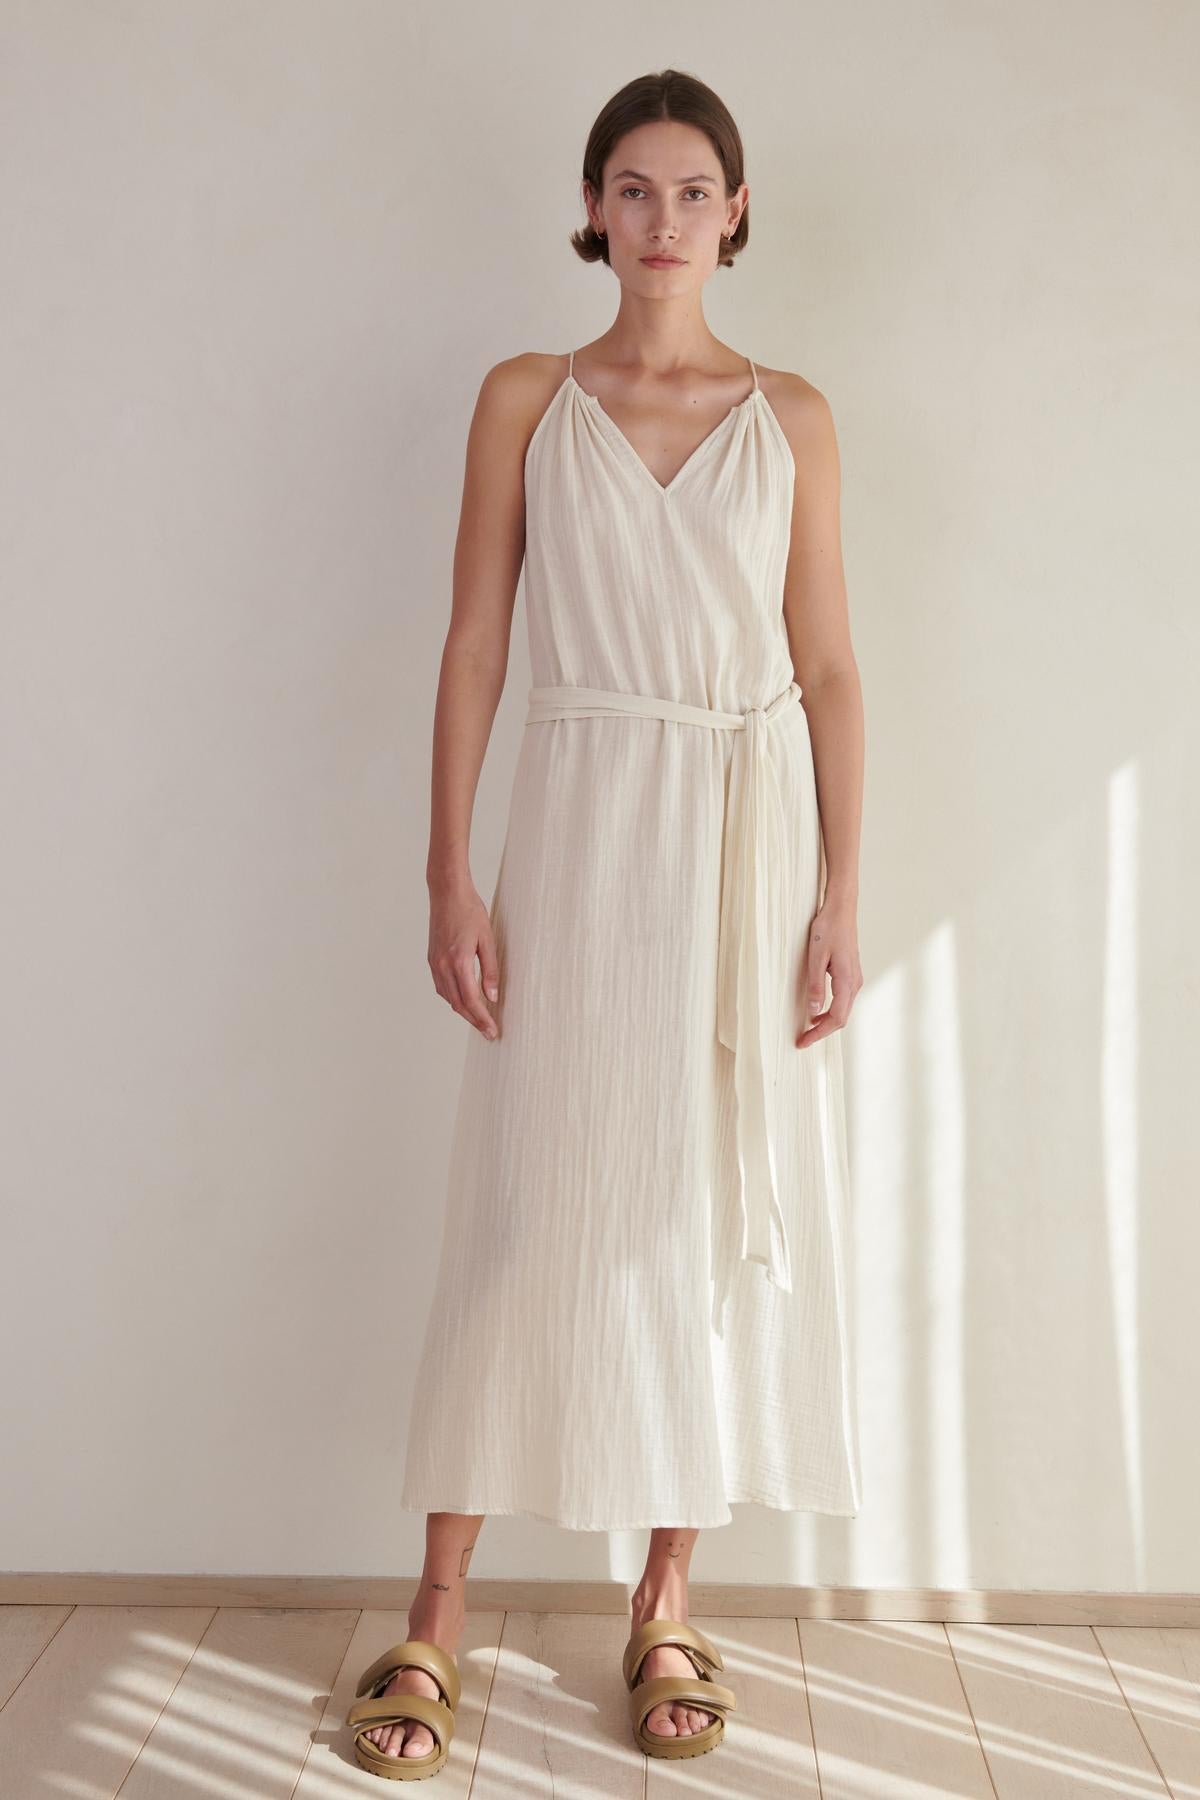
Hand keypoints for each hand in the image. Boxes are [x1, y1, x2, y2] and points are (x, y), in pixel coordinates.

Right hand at [428, 878, 500, 1039]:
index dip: (482, 1018)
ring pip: (448, 998)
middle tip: (488, 1032)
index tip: (492, 1031)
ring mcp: (434, 963)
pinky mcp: (432, 959)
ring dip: (463, 1011)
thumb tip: (493, 996)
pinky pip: (441, 987)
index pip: (471, 1000)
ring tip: (479, 1019)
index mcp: (459, 961)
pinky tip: (464, 1000)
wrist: (447, 893)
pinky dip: (453, 998)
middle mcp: (443, 966)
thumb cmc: (470, 911)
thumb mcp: (488, 939)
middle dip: (474, 1020)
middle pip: (458, 1004)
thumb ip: (491, 970)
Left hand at [796, 893, 861, 1046]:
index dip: (819, 1033)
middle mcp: (855, 983)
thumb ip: (815, 985)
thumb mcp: (816, 956)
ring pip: (844, 1011)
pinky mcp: (852, 974)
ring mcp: (855, 979)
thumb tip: (813, 1012)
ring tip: (808, 1030)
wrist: (842, 909)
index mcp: (847, 981)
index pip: (835, 1018)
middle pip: (841, 1019)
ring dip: (827, 1023)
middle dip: (822, 1032)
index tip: (803, 1041)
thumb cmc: (828, 929)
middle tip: (802, 1040)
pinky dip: (831, 1011)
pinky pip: (844, 1001)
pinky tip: (818, 1011)